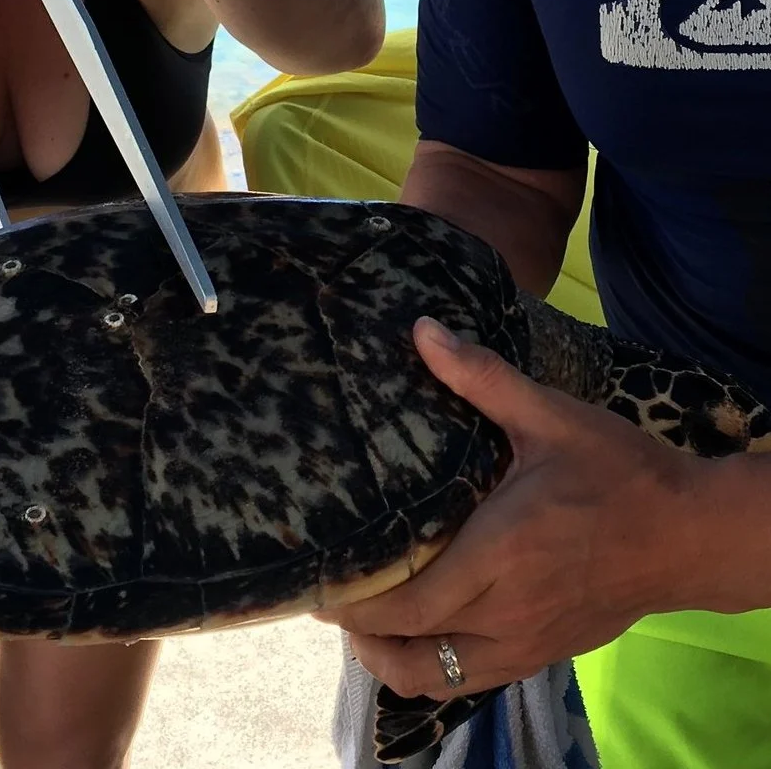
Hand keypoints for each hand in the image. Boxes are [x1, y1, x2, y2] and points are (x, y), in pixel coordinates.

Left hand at [317, 317, 704, 701]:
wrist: (690, 533)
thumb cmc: (618, 470)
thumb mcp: (550, 416)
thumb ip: (482, 377)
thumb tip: (421, 330)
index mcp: (498, 556)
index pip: (405, 605)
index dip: (352, 605)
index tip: (319, 580)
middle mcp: (505, 611)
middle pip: (408, 647)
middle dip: (360, 629)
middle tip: (331, 593)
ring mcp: (525, 642)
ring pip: (437, 678)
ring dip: (392, 658)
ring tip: (366, 622)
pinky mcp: (543, 653)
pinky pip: (472, 680)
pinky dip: (435, 667)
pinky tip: (422, 631)